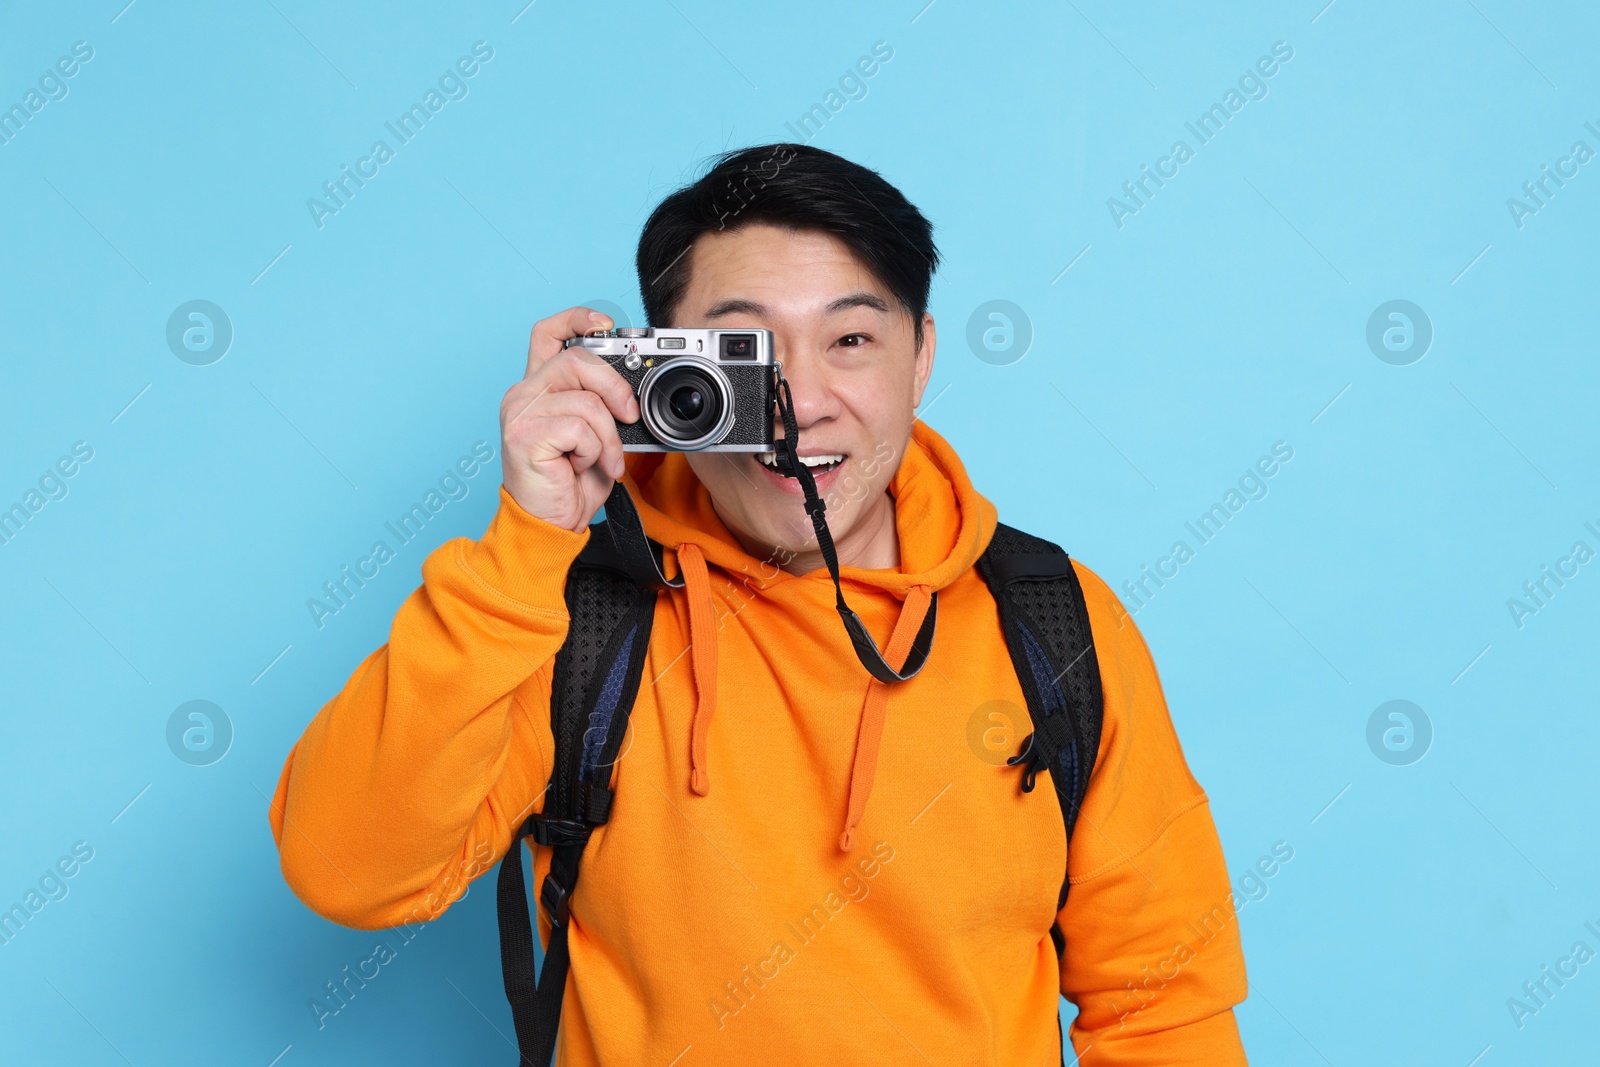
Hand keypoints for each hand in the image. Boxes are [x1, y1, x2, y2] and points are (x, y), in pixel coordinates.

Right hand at [500, 307, 639, 531]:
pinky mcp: (523, 435)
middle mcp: (523, 394)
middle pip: (578, 360)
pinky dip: (594, 451)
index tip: (606, 324)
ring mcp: (520, 413)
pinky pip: (580, 428)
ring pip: (587, 400)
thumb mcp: (594, 435)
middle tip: (629, 417)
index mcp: (539, 387)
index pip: (548, 334)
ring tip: (603, 460)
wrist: (549, 524)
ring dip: (608, 437)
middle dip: (616, 388)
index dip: (577, 319)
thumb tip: (633, 390)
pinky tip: (580, 467)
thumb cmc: (570, 483)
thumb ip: (601, 403)